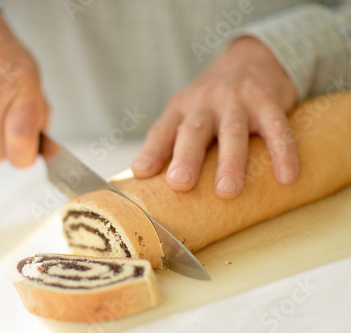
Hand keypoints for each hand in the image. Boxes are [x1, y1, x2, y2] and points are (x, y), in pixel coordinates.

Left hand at [132, 37, 298, 198]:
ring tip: (227, 192)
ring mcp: (238, 101)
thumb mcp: (186, 111)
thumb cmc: (211, 100)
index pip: (162, 130)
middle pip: (194, 131)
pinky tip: (286, 177)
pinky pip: (277, 129)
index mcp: (181, 108)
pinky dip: (282, 152)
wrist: (251, 58)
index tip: (142, 172)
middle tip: (181, 183)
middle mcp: (205, 103)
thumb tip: (143, 178)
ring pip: (233, 132)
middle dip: (186, 157)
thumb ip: (169, 140)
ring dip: (230, 162)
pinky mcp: (268, 102)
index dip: (151, 151)